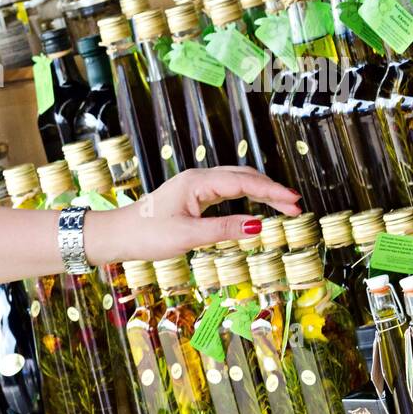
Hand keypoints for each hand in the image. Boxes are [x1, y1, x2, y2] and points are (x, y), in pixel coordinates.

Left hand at [85, 166, 302, 264]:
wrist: (117, 235)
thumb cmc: (146, 235)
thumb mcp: (188, 236)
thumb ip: (224, 230)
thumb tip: (258, 227)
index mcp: (198, 182)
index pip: (244, 182)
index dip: (272, 192)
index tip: (294, 202)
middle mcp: (197, 179)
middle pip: (243, 177)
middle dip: (271, 190)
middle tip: (295, 206)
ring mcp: (194, 186)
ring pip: (235, 182)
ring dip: (260, 192)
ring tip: (282, 207)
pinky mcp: (191, 196)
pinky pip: (225, 191)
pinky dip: (245, 197)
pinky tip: (254, 207)